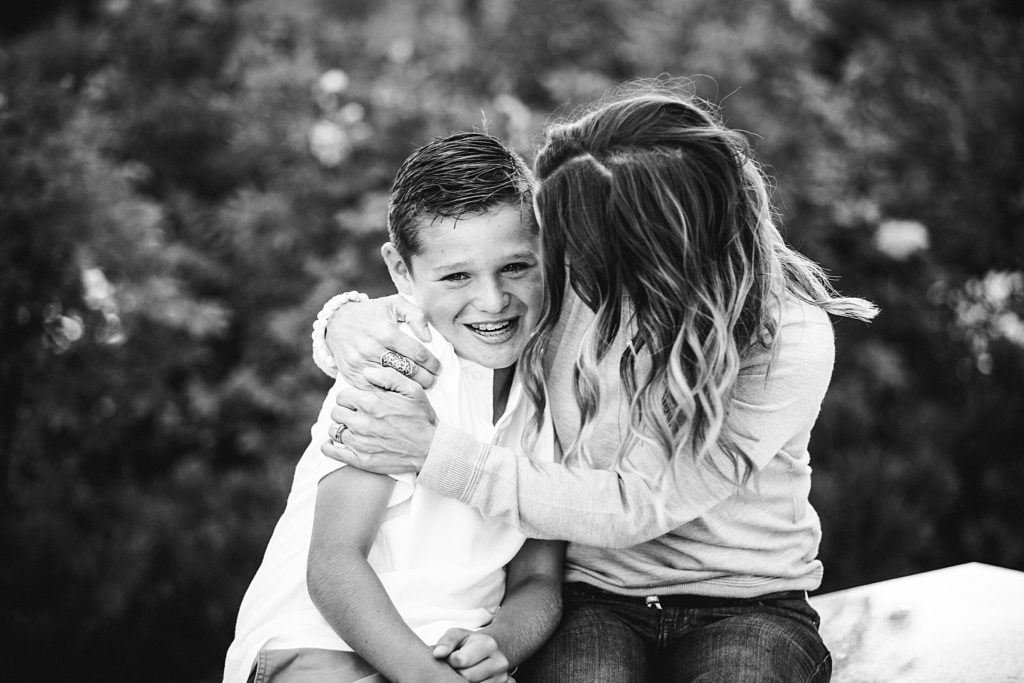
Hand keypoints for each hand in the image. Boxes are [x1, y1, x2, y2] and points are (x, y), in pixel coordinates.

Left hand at [321, 367, 436, 473]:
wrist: (431, 450)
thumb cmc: (422, 418)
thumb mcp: (413, 390)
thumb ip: (389, 376)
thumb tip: (366, 372)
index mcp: (372, 403)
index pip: (342, 396)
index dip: (349, 397)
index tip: (358, 401)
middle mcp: (363, 422)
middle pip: (336, 412)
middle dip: (344, 411)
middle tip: (355, 414)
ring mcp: (360, 443)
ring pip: (333, 430)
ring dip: (340, 427)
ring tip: (351, 428)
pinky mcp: (361, 460)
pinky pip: (332, 451)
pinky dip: (329, 446)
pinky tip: (335, 443)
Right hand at [325, 294, 440, 388]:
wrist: (336, 322)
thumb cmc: (371, 313)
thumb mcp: (394, 304)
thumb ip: (416, 315)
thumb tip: (428, 338)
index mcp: (386, 331)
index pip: (417, 353)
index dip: (432, 363)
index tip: (438, 368)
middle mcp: (373, 348)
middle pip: (407, 370)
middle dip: (425, 378)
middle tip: (432, 380)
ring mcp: (361, 363)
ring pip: (393, 381)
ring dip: (410, 387)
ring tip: (420, 387)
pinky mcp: (352, 374)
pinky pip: (374, 389)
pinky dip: (389, 392)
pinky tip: (399, 392)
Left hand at [433, 628, 513, 682]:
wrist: (491, 649)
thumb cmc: (469, 643)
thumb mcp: (457, 635)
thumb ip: (446, 641)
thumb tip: (438, 654)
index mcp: (488, 644)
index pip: (460, 660)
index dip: (451, 659)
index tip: (453, 656)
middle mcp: (499, 661)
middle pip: (466, 676)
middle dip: (457, 672)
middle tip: (458, 665)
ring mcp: (501, 677)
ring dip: (463, 680)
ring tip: (465, 670)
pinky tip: (472, 678)